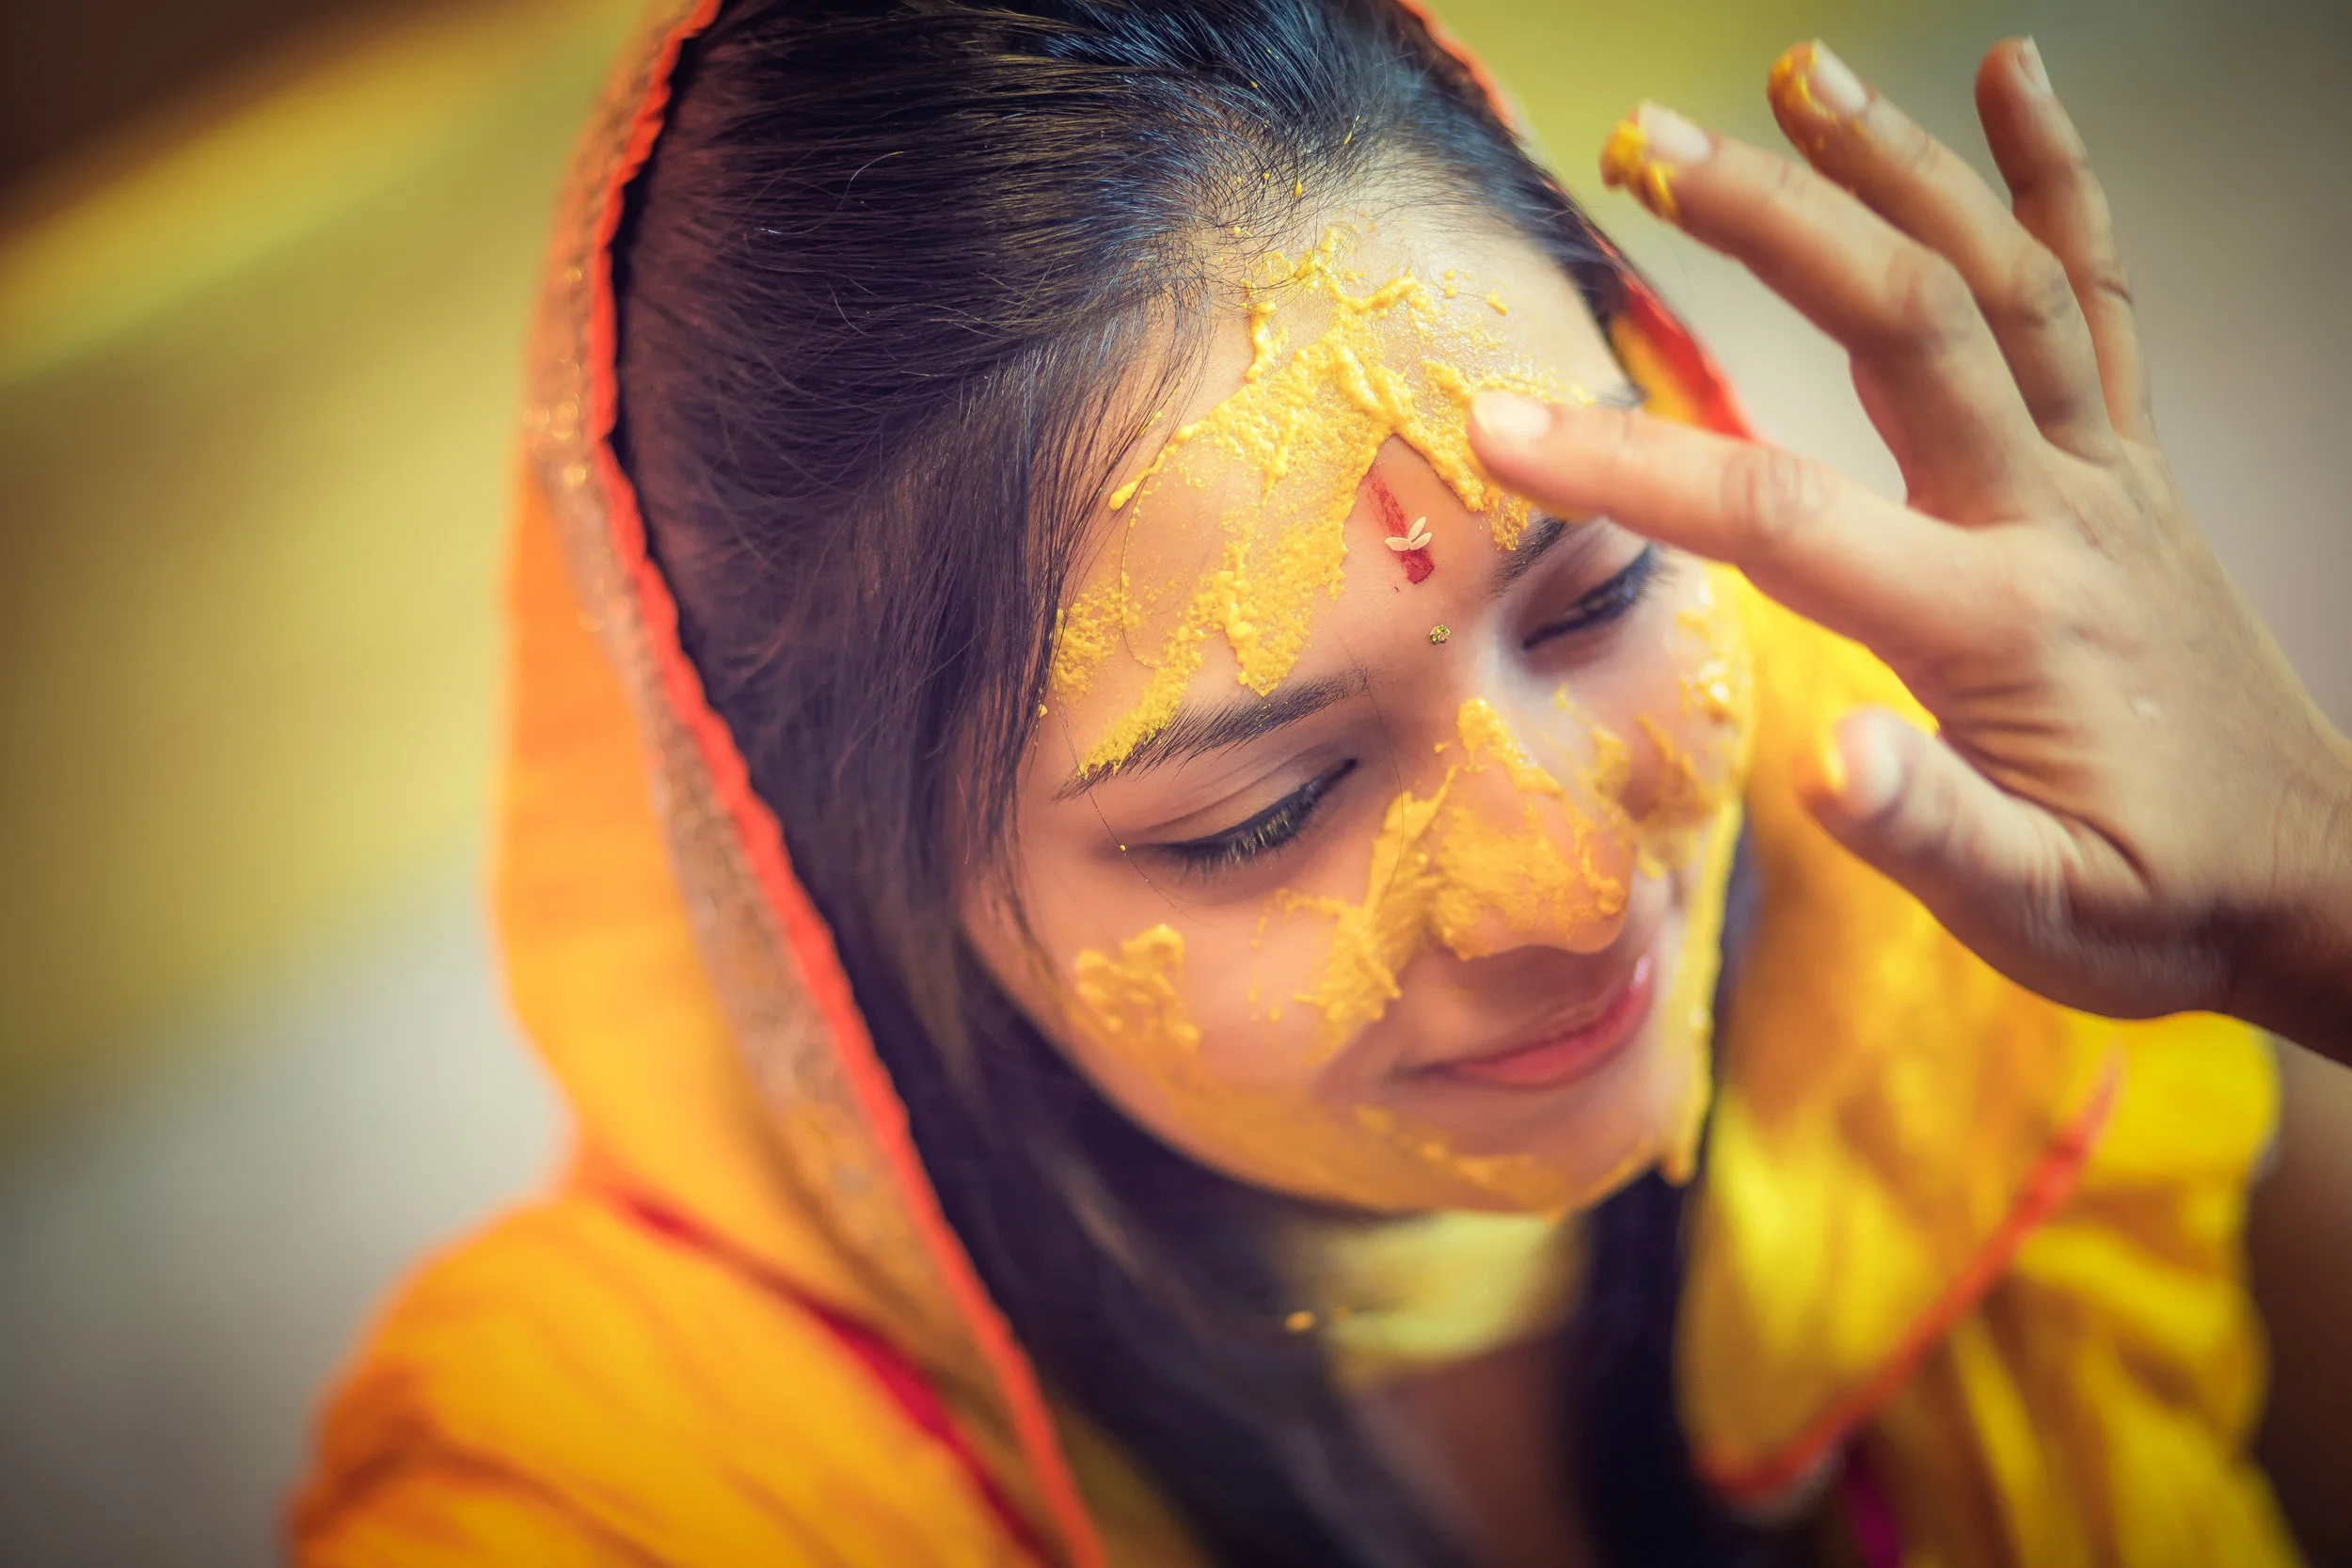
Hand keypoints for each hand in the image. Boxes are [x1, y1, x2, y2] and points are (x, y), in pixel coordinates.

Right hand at [1470, 38, 2351, 1055]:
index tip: (1498, 423)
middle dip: (1773, 224)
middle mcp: (2055, 516)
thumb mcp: (2043, 916)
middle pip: (1906, 326)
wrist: (2316, 877)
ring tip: (1796, 73)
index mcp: (1996, 625)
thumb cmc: (2154, 901)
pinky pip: (2095, 293)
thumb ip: (1933, 836)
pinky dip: (2055, 178)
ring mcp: (2103, 472)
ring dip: (1894, 166)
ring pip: (2001, 279)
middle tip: (1645, 145)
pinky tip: (2011, 78)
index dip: (1630, 465)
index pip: (1781, 518)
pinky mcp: (2129, 462)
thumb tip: (1822, 759)